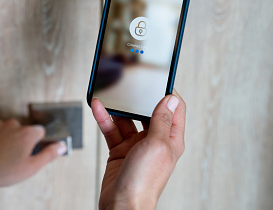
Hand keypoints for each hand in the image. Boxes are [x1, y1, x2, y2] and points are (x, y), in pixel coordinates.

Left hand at [0, 119, 66, 186]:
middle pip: (24, 131)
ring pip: (9, 130)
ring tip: (2, 156)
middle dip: (21, 141)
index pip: (40, 132)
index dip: (37, 143)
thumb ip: (49, 154)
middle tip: (15, 158)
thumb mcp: (32, 167)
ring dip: (8, 139)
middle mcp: (14, 124)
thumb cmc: (4, 170)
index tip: (31, 152)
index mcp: (28, 133)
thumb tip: (62, 146)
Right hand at [91, 90, 185, 209]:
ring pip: (126, 119)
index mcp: (171, 140)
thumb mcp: (156, 145)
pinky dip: (104, 118)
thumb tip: (170, 99)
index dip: (168, 92)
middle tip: (130, 82)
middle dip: (138, 97)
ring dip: (117, 108)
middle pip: (148, 111)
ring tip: (107, 94)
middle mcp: (154, 141)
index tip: (158, 77)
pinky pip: (112, 130)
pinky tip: (98, 108)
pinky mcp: (119, 151)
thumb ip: (161, 120)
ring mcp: (136, 146)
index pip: (174, 109)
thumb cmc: (144, 183)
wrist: (122, 207)